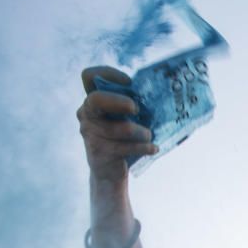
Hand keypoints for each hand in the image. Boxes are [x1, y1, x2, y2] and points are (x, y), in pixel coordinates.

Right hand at [77, 67, 157, 184]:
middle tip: (136, 108)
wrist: (108, 173)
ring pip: (122, 128)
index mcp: (93, 101)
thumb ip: (131, 106)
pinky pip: (127, 147)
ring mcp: (89, 132)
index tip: (129, 83)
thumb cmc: (122, 140)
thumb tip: (161, 95)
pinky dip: (144, 147)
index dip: (108, 74)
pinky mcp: (98, 151)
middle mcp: (86, 113)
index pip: (89, 76)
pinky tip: (153, 148)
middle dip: (120, 102)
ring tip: (150, 135)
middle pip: (96, 99)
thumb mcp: (125, 119)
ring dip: (142, 132)